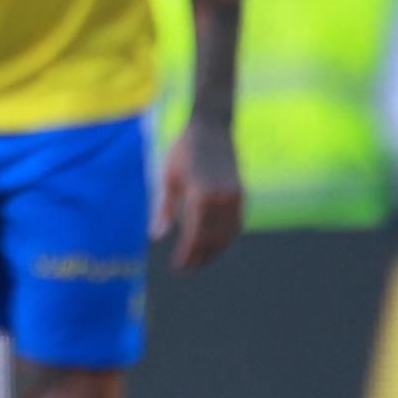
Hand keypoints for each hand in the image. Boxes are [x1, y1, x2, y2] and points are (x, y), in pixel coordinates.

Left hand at [158, 119, 243, 273]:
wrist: (212, 127)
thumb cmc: (184, 150)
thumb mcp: (168, 177)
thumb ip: (163, 209)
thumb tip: (156, 237)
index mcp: (200, 195)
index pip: (195, 236)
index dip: (187, 255)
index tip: (178, 267)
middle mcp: (220, 199)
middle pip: (212, 239)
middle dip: (200, 257)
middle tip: (187, 270)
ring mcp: (234, 196)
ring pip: (227, 234)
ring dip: (215, 251)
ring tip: (201, 262)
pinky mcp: (241, 193)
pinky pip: (236, 223)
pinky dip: (227, 237)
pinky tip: (217, 244)